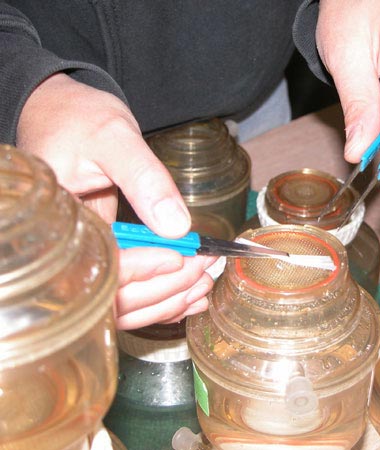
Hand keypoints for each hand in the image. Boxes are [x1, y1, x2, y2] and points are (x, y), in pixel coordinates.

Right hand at [16, 73, 212, 328]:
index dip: (142, 269)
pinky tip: (189, 294)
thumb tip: (177, 226)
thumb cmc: (78, 119)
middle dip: (166, 286)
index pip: (100, 266)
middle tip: (205, 266)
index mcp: (60, 222)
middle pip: (116, 294)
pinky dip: (161, 297)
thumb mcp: (113, 138)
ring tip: (205, 281)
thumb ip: (143, 178)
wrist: (65, 113)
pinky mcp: (104, 255)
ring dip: (168, 298)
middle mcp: (69, 249)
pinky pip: (129, 289)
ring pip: (124, 302)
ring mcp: (87, 256)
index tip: (180, 257)